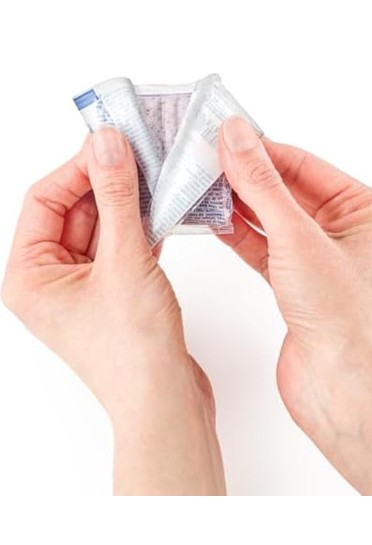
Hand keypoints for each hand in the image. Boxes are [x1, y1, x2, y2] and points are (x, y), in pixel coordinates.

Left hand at [2, 127, 224, 495]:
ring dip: (128, 203)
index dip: (77, 167)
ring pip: (102, 227)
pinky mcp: (114, 293)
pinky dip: (140, 227)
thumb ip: (116, 198)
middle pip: (75, 210)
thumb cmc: (134, 353)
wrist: (167, 402)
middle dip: (107, 182)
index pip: (45, 200)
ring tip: (155, 175)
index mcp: (30, 276)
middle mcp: (51, 281)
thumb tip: (106, 146)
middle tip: (139, 152)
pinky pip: (121, 246)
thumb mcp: (124, 262)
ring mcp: (84, 288)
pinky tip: (161, 208)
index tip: (110, 142)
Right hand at [219, 116, 371, 494]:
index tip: (223, 135)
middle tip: (205, 157)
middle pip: (285, 190)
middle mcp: (344, 231)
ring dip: (237, 204)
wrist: (339, 385)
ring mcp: (318, 258)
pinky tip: (213, 219)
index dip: (261, 149)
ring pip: (270, 219)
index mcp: (363, 210)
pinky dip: (238, 234)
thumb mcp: (297, 238)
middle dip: (245, 176)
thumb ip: (263, 186)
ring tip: (201, 184)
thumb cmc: (343, 318)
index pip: (303, 165)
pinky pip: (262, 247)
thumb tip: (236, 138)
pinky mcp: (295, 283)